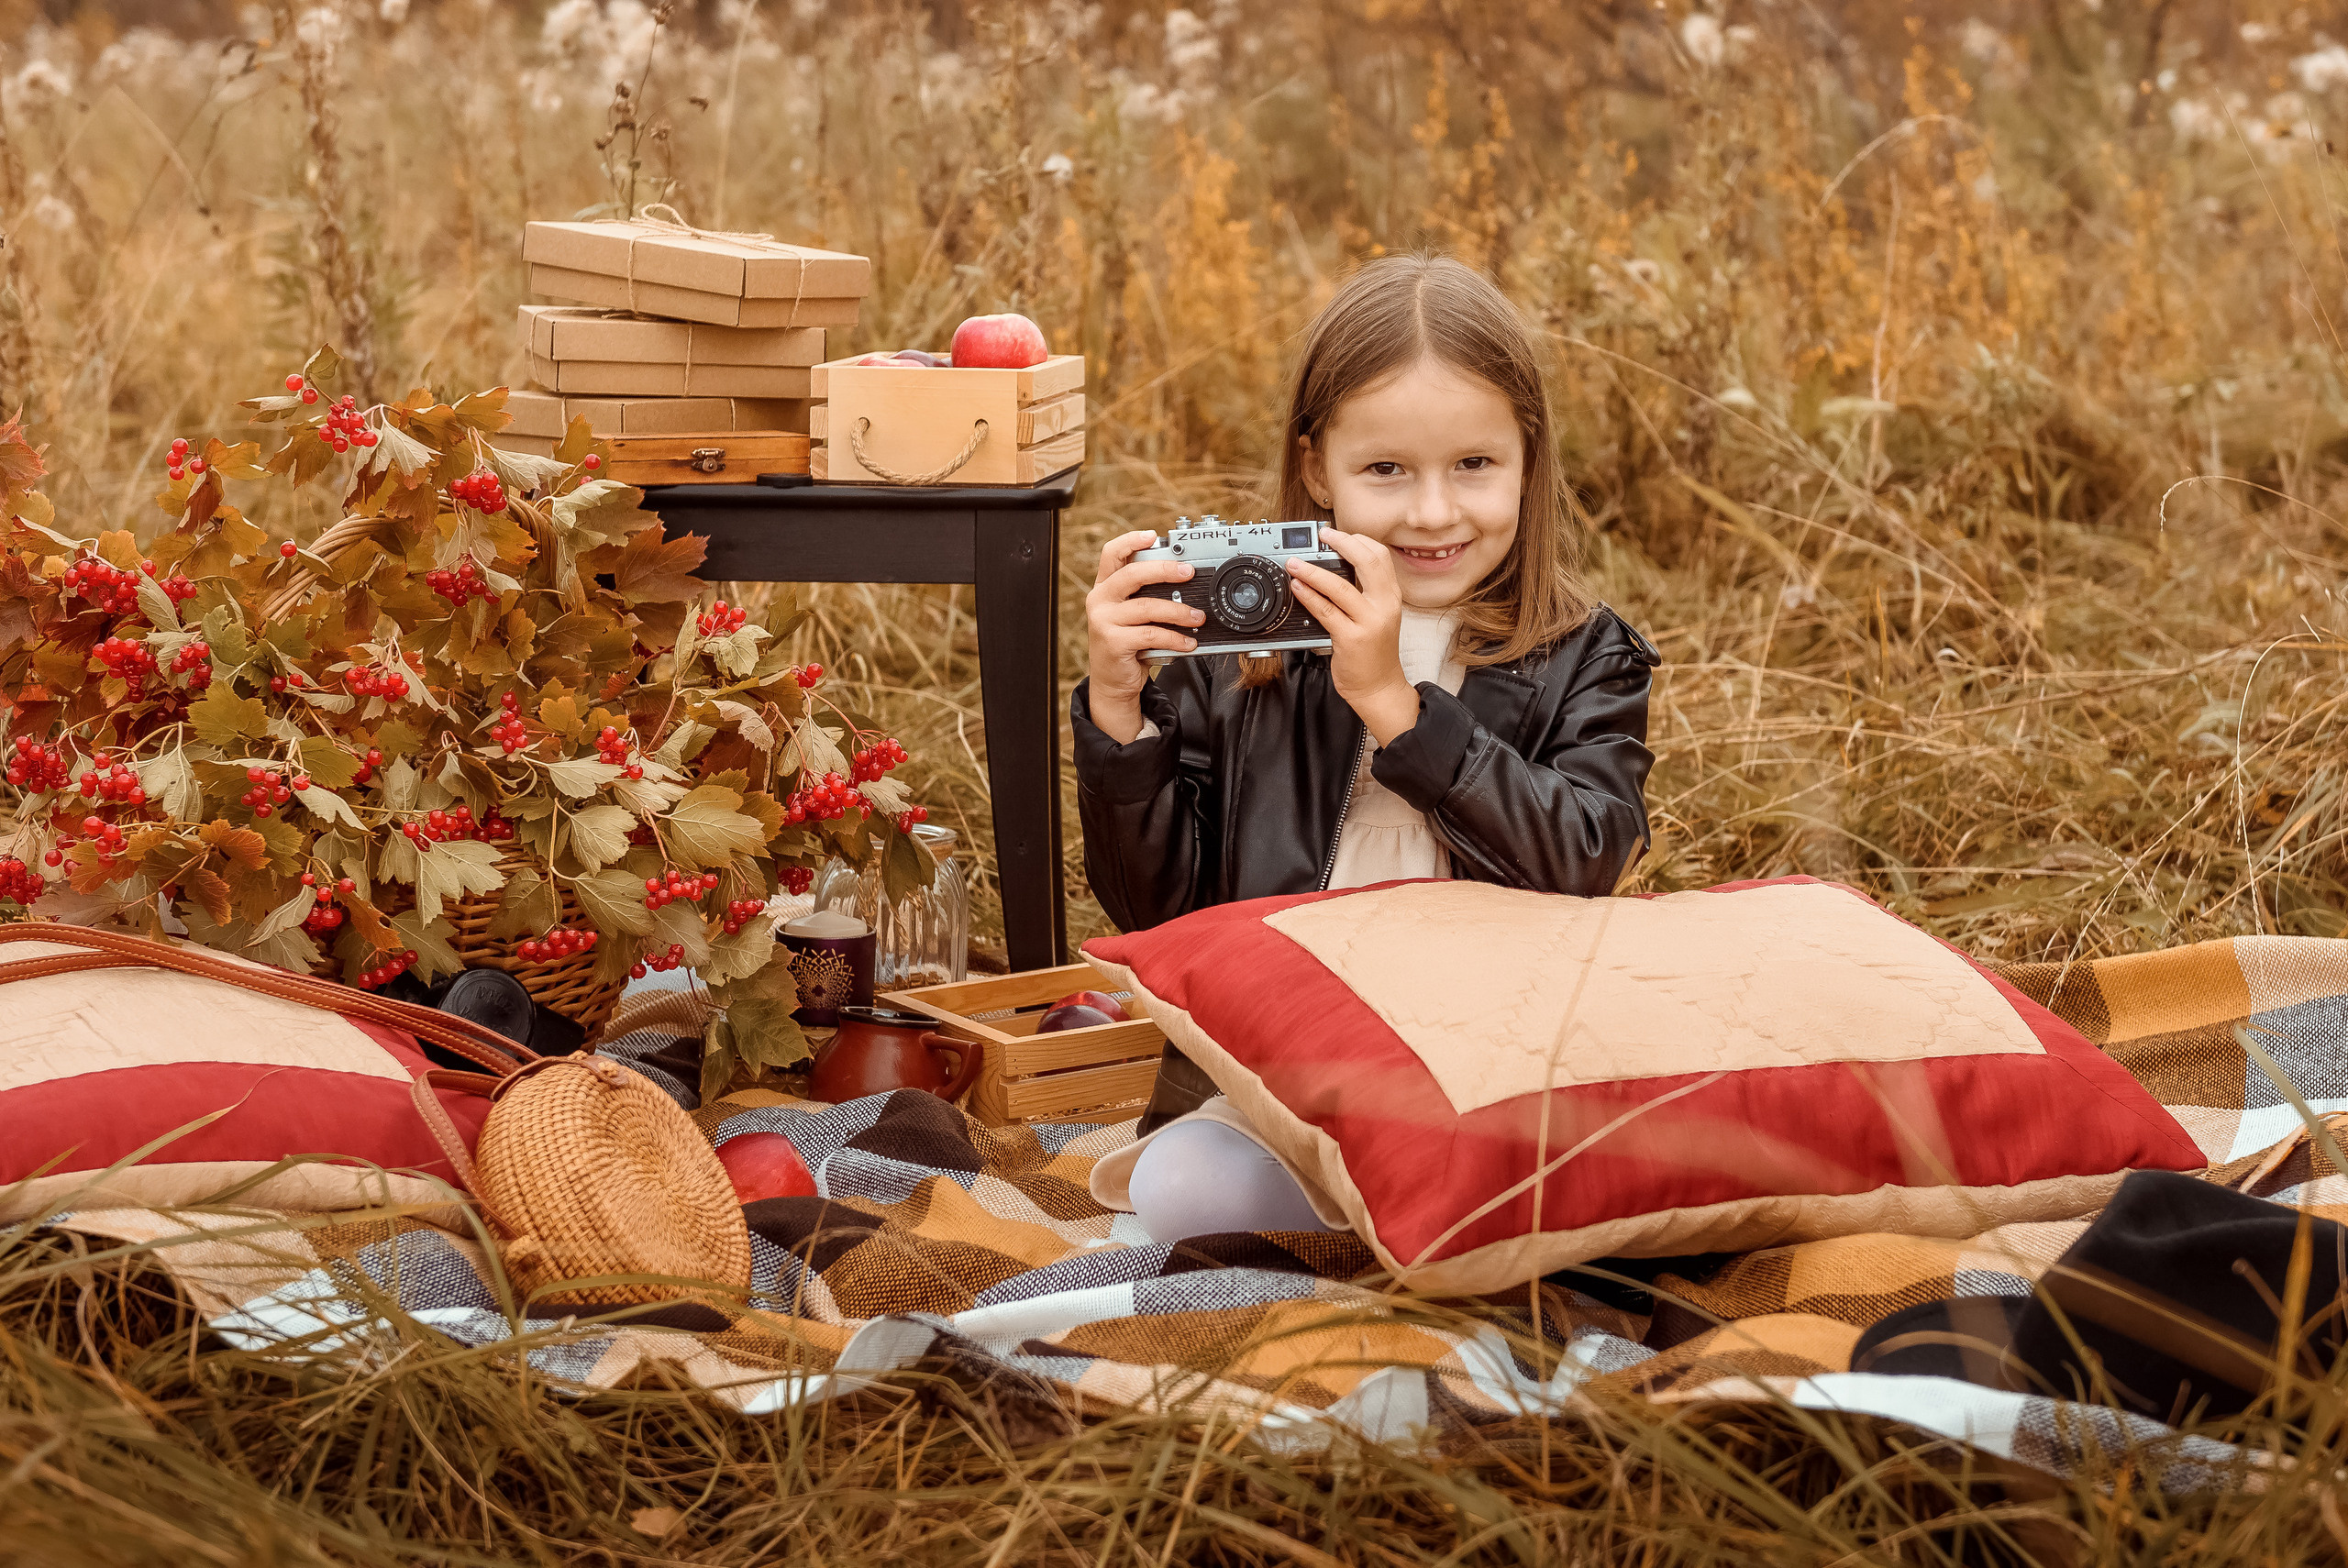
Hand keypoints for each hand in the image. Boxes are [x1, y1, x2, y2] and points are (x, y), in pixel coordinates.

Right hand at [1084, 530, 1203, 743]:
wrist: (1113, 682)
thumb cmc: (1128, 644)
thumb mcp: (1132, 615)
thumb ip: (1146, 596)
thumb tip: (1185, 580)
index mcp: (1104, 588)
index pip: (1111, 554)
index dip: (1131, 541)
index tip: (1154, 536)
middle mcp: (1100, 600)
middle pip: (1131, 574)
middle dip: (1164, 570)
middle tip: (1189, 572)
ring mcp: (1103, 621)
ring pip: (1146, 607)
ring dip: (1178, 612)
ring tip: (1199, 617)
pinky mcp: (1113, 642)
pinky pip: (1151, 635)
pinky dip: (1174, 638)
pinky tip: (1188, 642)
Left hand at [1286, 528, 1418, 745]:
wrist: (1379, 686)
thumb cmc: (1374, 652)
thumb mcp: (1378, 616)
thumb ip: (1364, 593)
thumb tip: (1334, 568)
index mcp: (1391, 596)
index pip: (1380, 556)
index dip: (1357, 539)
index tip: (1336, 534)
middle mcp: (1384, 605)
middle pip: (1367, 561)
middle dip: (1342, 542)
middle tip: (1321, 536)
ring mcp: (1369, 622)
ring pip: (1340, 586)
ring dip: (1313, 571)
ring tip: (1294, 563)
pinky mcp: (1351, 638)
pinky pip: (1326, 611)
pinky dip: (1309, 596)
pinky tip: (1297, 587)